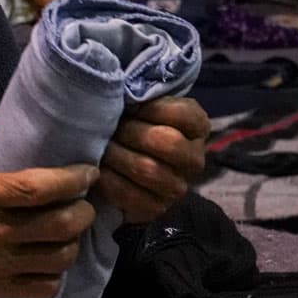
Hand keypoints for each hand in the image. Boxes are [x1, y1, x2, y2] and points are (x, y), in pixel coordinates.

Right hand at [0, 125, 96, 297]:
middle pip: (63, 224)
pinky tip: (48, 262)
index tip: (88, 172)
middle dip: (84, 211)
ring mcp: (0, 264)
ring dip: (73, 243)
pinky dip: (55, 275)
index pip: (42, 187)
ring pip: (61, 258)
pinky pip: (45, 287)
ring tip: (68, 234)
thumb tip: (7, 125)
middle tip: (83, 203)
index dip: (75, 179)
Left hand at [96, 96, 209, 223]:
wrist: (125, 164)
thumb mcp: (145, 105)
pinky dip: (110, 181)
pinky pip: (132, 196)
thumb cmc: (135, 124)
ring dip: (118, 156)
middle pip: (168, 143)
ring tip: (103, 148)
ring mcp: (178, 187)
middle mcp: (194, 159)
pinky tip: (99, 170)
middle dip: (132, 133)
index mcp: (198, 127)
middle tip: (112, 129)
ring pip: (148, 169)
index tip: (131, 106)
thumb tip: (127, 89)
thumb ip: (144, 95)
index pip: (183, 114)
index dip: (153, 108)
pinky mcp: (157, 208)